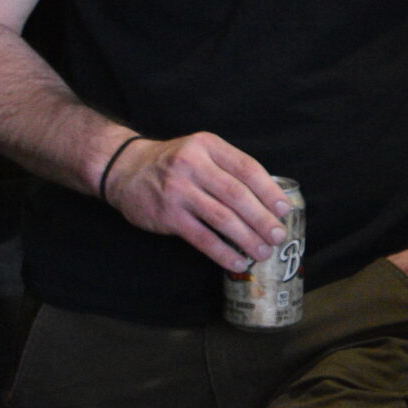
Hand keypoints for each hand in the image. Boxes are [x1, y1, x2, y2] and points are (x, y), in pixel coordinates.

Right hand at [101, 132, 293, 273]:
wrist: (124, 169)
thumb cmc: (173, 163)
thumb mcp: (201, 151)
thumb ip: (229, 168)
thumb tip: (268, 200)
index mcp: (208, 146)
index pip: (247, 168)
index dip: (269, 190)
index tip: (284, 209)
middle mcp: (193, 165)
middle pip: (237, 195)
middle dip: (262, 219)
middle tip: (278, 235)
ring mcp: (178, 191)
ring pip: (221, 218)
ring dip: (247, 238)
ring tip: (263, 252)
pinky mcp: (167, 215)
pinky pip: (201, 237)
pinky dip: (222, 252)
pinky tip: (237, 262)